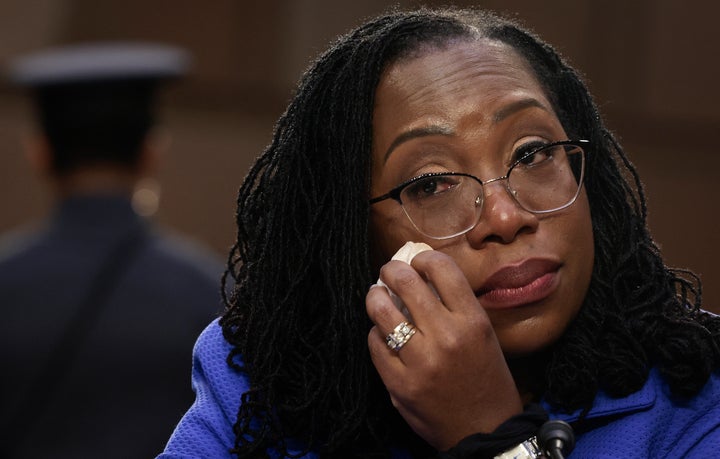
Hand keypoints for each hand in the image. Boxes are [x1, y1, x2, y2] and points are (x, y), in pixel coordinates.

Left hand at [366, 250, 523, 449]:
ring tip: (377, 297)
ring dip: (375, 297)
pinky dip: (376, 333)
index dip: (423, 258)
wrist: (485, 432)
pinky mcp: (399, 383)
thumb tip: (420, 274)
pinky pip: (375, 343)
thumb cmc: (486, 378)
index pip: (441, 268)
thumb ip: (455, 306)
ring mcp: (420, 361)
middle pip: (405, 281)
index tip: (417, 263)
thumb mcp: (483, 335)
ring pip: (381, 310)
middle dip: (391, 270)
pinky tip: (383, 334)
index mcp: (472, 321)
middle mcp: (446, 337)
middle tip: (389, 273)